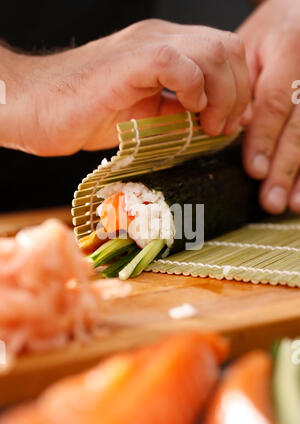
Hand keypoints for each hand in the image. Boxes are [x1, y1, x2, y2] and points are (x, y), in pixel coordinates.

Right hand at [0, 19, 250, 155]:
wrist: (36, 108)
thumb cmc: (84, 115)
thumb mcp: (144, 118)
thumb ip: (176, 115)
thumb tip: (211, 125)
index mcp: (166, 50)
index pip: (224, 52)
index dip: (239, 88)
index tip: (231, 123)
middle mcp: (160, 39)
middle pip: (228, 46)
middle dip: (238, 93)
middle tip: (222, 128)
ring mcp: (144, 46)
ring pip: (212, 51)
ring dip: (222, 95)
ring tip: (208, 126)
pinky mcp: (128, 62)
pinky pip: (177, 62)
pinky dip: (193, 89)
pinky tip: (186, 111)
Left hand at [238, 0, 299, 213]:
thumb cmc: (272, 35)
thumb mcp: (250, 47)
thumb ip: (243, 87)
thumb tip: (238, 127)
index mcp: (290, 50)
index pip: (276, 102)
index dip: (265, 139)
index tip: (255, 169)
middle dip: (285, 167)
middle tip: (272, 200)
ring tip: (292, 205)